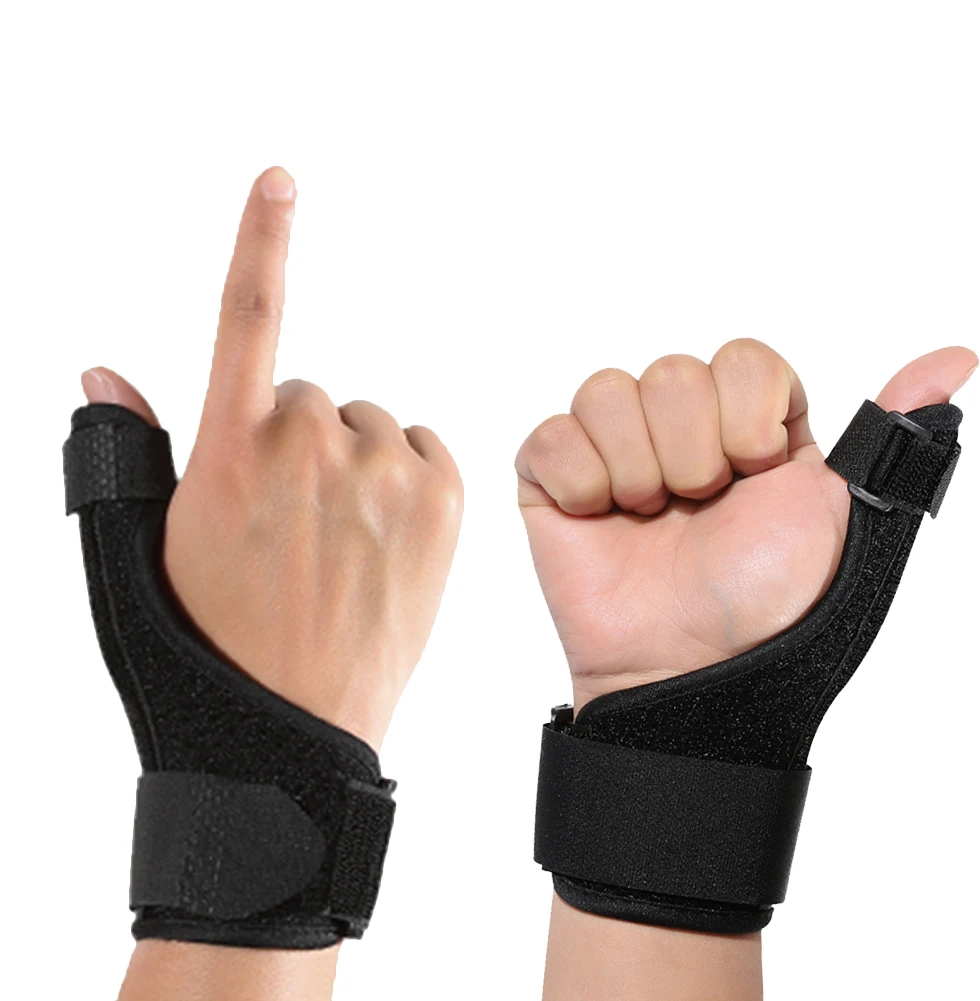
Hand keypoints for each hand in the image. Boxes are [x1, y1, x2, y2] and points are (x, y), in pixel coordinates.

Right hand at [81, 167, 462, 750]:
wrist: (294, 731)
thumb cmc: (209, 644)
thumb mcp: (140, 552)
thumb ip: (129, 450)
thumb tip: (104, 369)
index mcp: (229, 449)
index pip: (247, 317)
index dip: (260, 241)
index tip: (279, 181)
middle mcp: (309, 446)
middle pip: (311, 395)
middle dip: (297, 445)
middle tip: (290, 529)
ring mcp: (385, 472)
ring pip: (367, 426)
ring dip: (353, 466)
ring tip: (336, 549)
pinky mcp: (444, 499)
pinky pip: (421, 449)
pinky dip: (403, 478)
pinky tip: (382, 542)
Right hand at [516, 339, 975, 708]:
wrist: (691, 673)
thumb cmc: (770, 606)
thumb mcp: (846, 513)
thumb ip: (891, 433)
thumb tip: (959, 355)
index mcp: (751, 425)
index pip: (742, 357)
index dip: (748, 418)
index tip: (755, 476)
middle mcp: (682, 430)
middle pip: (671, 372)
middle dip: (693, 455)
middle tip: (698, 511)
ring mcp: (614, 452)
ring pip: (606, 391)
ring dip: (637, 470)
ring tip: (648, 521)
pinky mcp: (554, 481)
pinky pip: (550, 435)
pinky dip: (580, 482)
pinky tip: (601, 519)